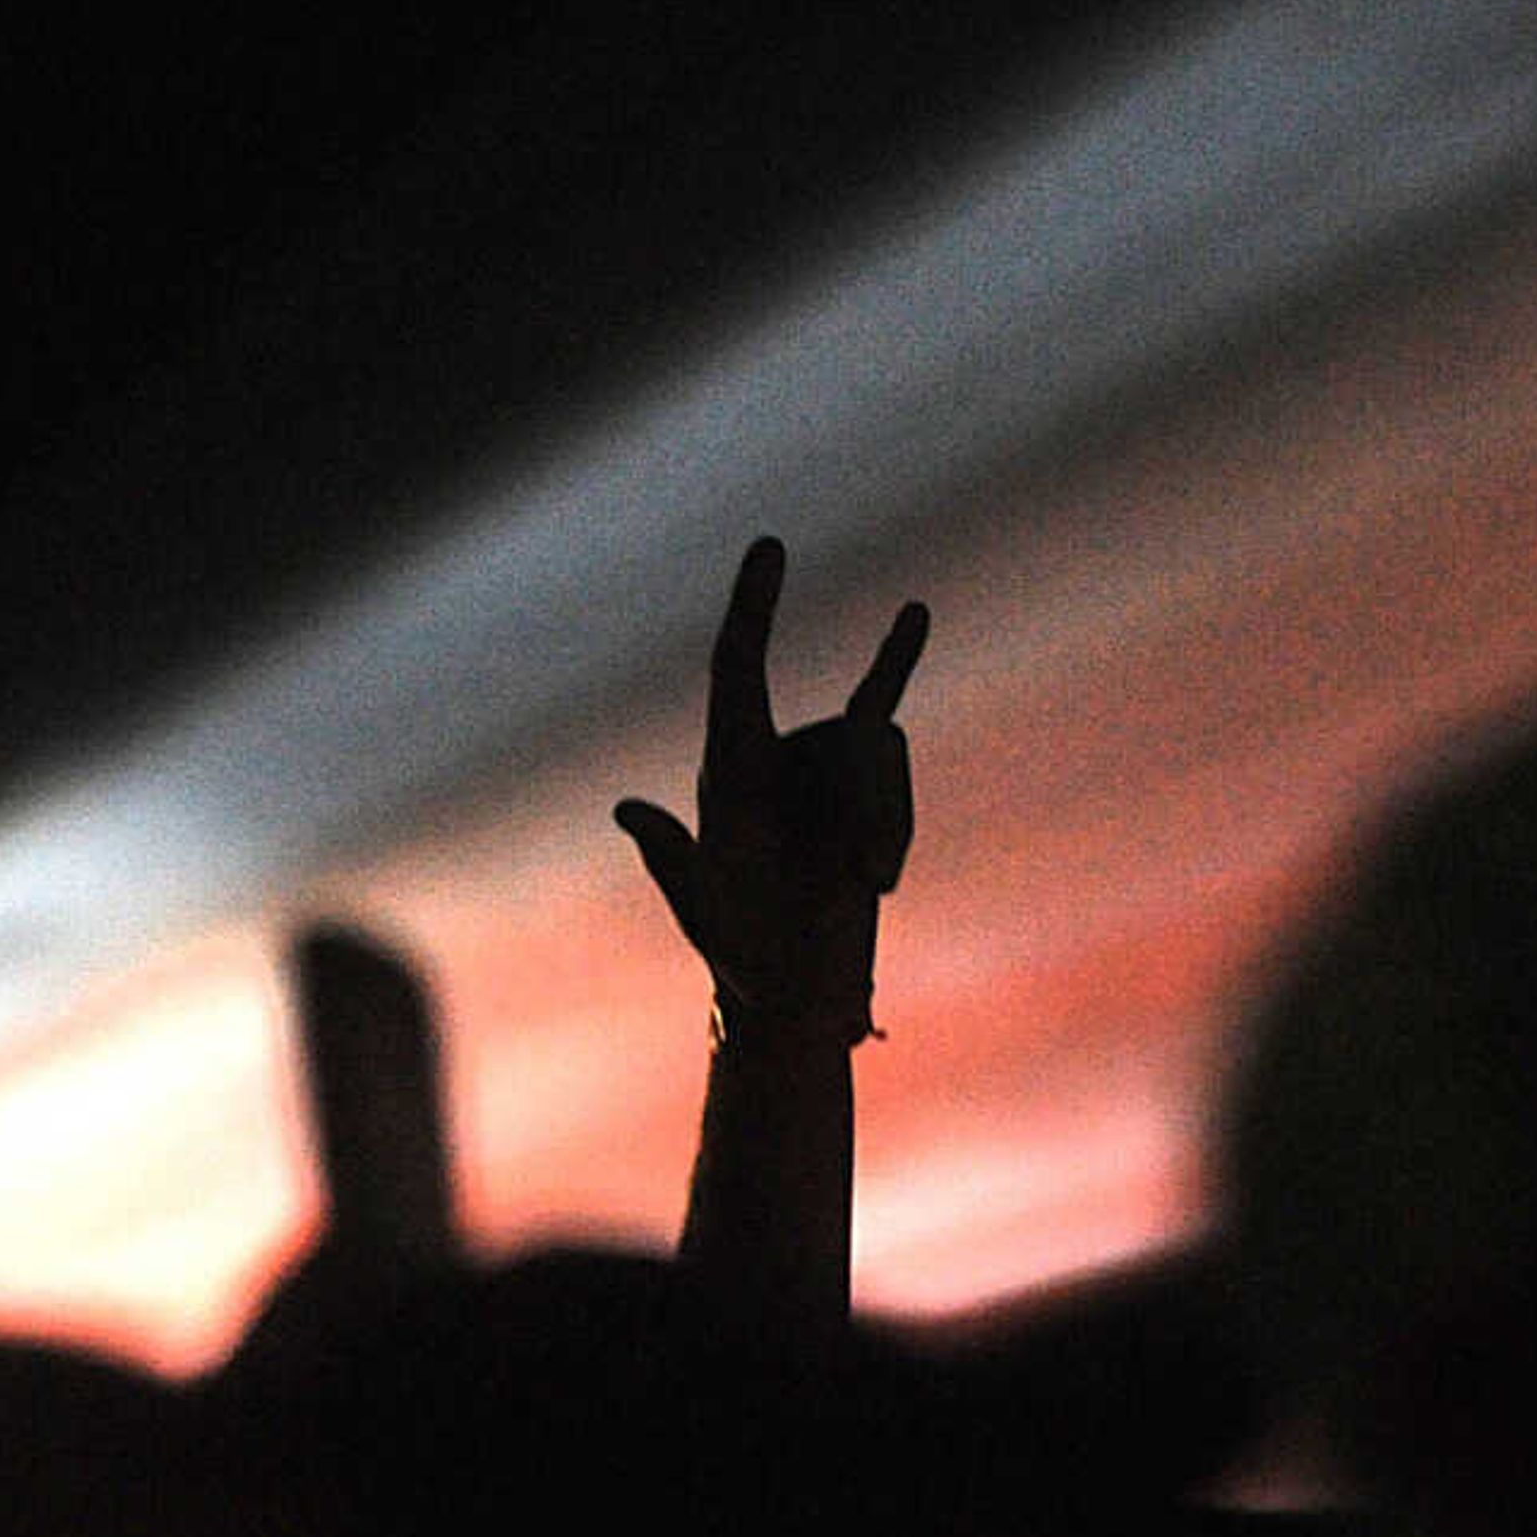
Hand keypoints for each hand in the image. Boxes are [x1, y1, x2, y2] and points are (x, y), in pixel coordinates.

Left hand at [615, 537, 928, 1047]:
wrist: (793, 990)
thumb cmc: (743, 954)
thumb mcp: (706, 912)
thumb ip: (676, 862)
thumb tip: (628, 812)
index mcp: (728, 772)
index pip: (737, 668)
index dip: (751, 605)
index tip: (769, 546)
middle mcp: (774, 755)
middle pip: (849, 735)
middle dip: (873, 806)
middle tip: (871, 881)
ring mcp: (821, 767)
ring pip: (883, 752)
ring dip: (888, 823)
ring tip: (873, 886)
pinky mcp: (861, 788)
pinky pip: (889, 733)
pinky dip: (897, 763)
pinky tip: (907, 645)